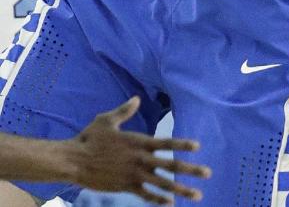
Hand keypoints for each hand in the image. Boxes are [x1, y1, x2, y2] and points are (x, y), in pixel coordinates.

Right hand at [66, 96, 209, 202]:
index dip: (182, 144)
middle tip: (207, 173)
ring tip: (197, 194)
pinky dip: (159, 200)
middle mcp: (140, 159)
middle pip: (170, 165)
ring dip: (181, 189)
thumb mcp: (107, 120)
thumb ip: (125, 111)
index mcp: (139, 141)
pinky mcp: (125, 187)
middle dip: (191, 170)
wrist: (74, 161)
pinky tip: (170, 204)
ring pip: (162, 184)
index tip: (198, 147)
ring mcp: (134, 174)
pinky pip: (146, 194)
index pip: (166, 143)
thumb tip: (137, 99)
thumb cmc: (90, 138)